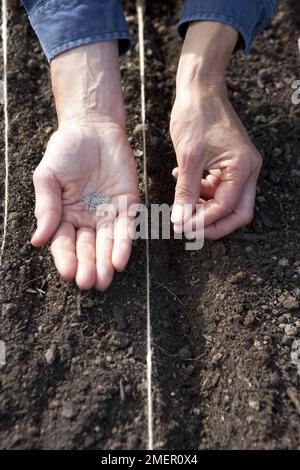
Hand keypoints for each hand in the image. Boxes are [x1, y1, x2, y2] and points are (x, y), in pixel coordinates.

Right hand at [32, 122, 138, 289]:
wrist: (93, 128)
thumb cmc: (65, 151)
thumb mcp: (48, 176)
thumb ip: (46, 206)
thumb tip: (38, 240)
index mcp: (64, 216)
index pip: (64, 243)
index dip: (66, 258)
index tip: (69, 273)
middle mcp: (86, 219)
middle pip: (87, 248)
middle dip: (89, 266)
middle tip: (90, 283)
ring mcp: (108, 214)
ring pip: (108, 243)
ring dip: (107, 262)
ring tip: (105, 279)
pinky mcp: (127, 205)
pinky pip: (127, 228)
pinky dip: (124, 244)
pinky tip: (121, 260)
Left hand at [170, 86, 261, 238]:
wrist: (200, 88)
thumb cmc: (197, 115)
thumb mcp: (188, 157)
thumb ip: (185, 192)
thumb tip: (180, 221)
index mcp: (242, 167)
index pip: (226, 207)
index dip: (203, 221)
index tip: (182, 228)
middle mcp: (248, 169)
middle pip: (238, 212)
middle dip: (214, 224)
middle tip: (190, 230)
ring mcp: (241, 166)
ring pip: (228, 202)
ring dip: (206, 208)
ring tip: (183, 204)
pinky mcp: (230, 163)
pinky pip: (220, 187)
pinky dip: (203, 191)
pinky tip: (183, 182)